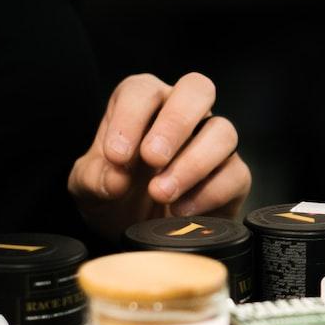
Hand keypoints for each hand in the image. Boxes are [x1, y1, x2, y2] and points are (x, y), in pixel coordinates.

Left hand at [68, 73, 250, 238]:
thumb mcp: (88, 188)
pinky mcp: (233, 176)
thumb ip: (94, 179)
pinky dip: (209, 192)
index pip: (142, 91)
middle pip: (197, 89)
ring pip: (223, 131)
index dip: (130, 118)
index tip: (116, 156)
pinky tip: (181, 210)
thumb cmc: (114, 196)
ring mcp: (213, 143)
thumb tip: (116, 179)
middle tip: (152, 158)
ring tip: (162, 192)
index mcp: (144, 105)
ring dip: (193, 162)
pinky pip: (235, 174)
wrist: (140, 235)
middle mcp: (183, 115)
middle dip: (175, 123)